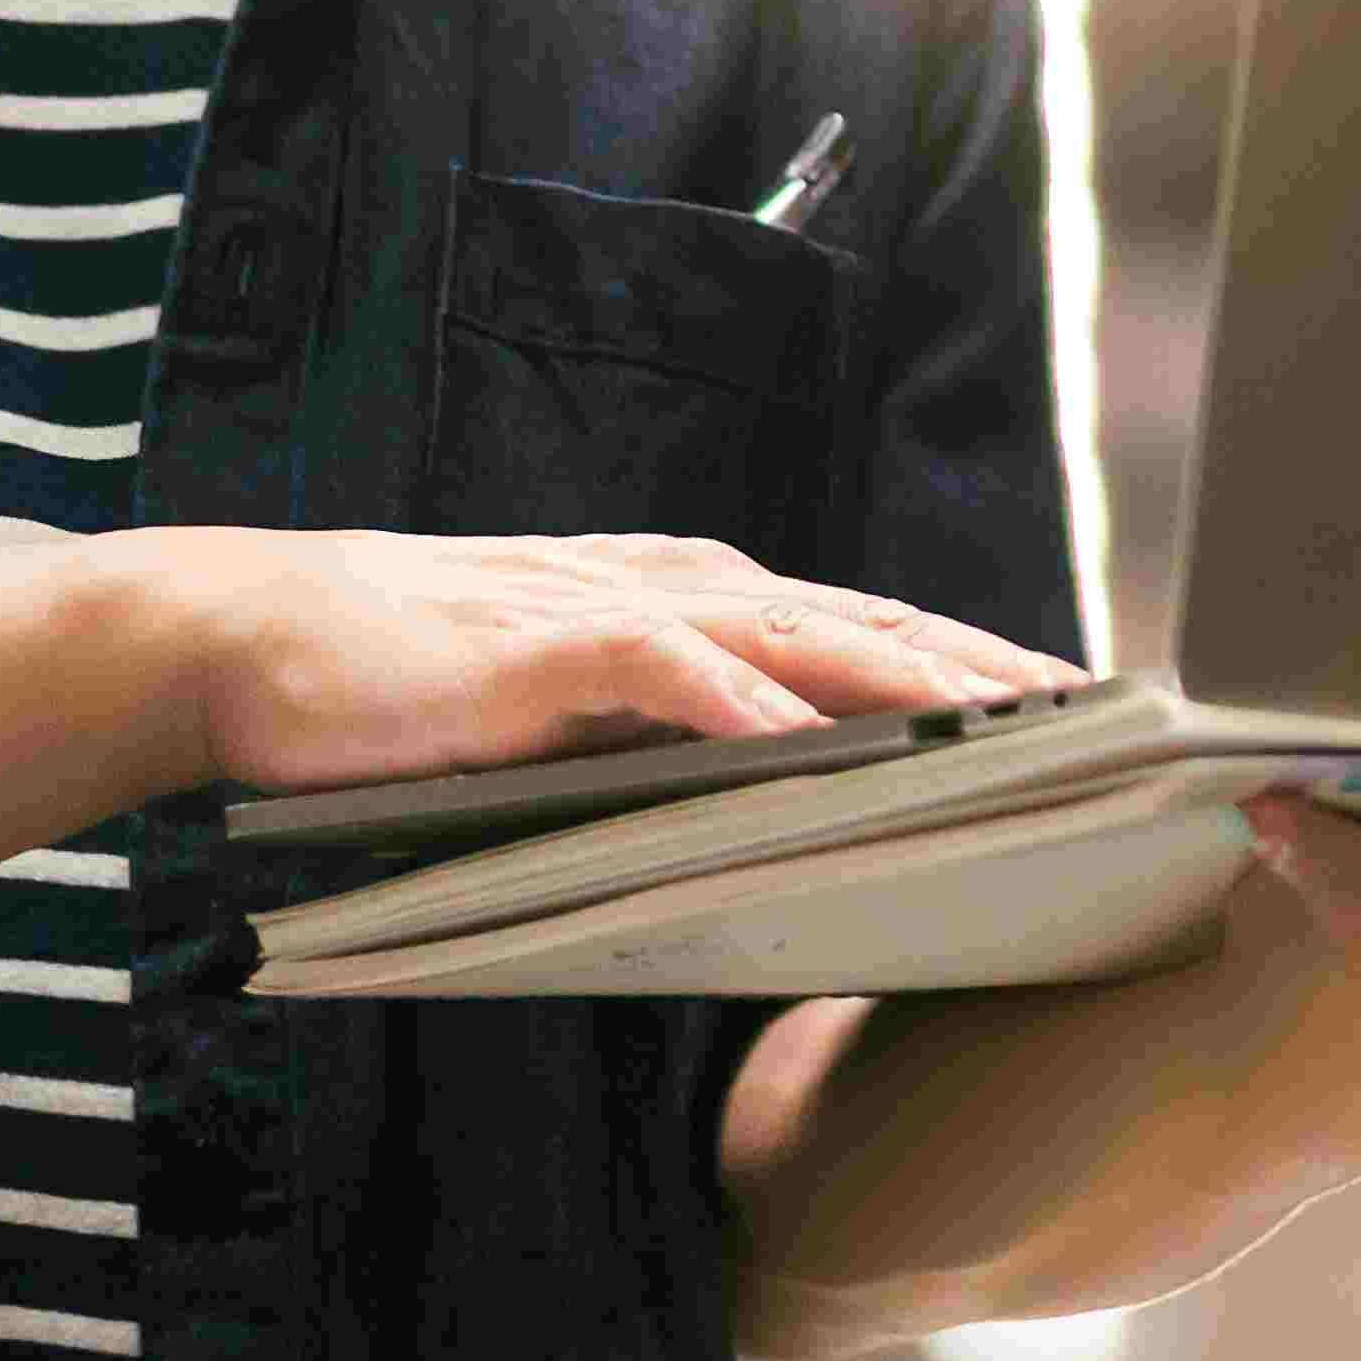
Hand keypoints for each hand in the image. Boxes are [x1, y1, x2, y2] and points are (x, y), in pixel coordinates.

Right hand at [134, 523, 1073, 798]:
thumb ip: (684, 717)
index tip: (1084, 703)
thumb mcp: (583, 697)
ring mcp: (608, 611)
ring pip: (792, 635)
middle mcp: (674, 588)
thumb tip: (800, 772)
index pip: (867, 626)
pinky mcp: (536, 652)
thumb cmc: (419, 681)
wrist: (256, 633)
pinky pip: (660, 673)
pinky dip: (738, 703)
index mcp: (695, 598)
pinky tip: (807, 742)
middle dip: (989, 669)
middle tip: (1104, 713)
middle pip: (865, 623)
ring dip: (907, 676)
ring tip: (1007, 719)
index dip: (980, 660)